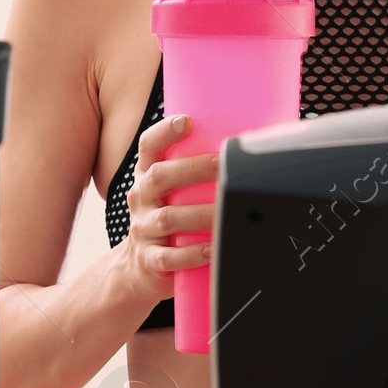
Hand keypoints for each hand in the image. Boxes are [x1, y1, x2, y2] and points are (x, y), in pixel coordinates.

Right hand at [123, 116, 218, 296]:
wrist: (140, 267)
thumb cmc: (168, 219)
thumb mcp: (172, 192)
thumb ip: (197, 172)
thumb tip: (247, 148)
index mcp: (147, 176)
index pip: (149, 146)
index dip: (164, 132)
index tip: (186, 121)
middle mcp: (141, 197)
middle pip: (159, 176)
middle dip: (192, 168)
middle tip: (222, 165)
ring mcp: (143, 228)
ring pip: (168, 218)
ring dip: (200, 214)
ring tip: (225, 211)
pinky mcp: (149, 259)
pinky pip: (169, 257)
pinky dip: (191, 254)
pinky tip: (211, 250)